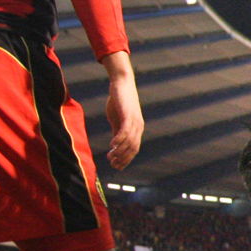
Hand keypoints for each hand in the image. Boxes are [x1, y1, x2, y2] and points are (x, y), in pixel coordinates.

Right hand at [101, 53, 142, 169]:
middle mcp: (138, 127)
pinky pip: (125, 131)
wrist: (122, 84)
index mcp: (137, 129)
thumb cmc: (119, 101)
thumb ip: (117, 131)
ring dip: (120, 151)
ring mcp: (135, 121)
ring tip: (111, 157)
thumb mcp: (117, 119)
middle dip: (123, 158)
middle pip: (133, 148)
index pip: (134, 148)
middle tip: (113, 165)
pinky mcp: (128, 115)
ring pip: (130, 141)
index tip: (117, 166)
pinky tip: (112, 146)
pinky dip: (119, 140)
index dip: (126, 159)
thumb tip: (115, 145)